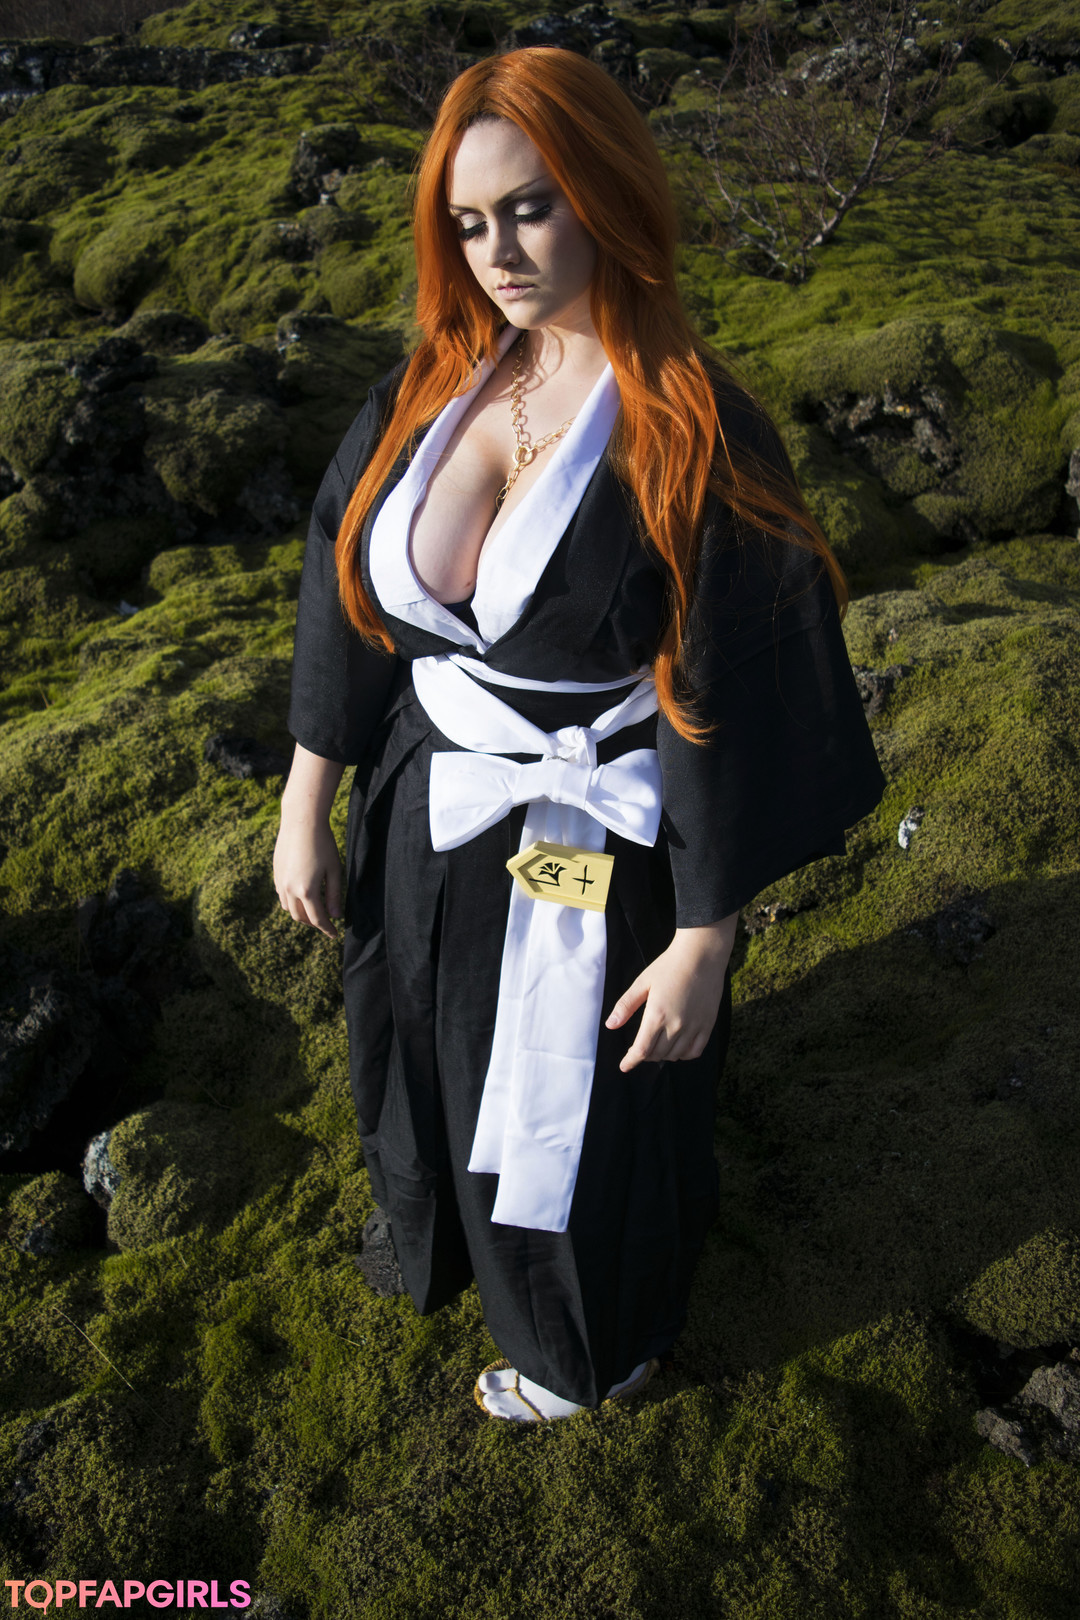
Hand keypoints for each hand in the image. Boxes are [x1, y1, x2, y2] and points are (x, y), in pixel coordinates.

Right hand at [273, 814, 343, 939]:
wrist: (301, 822)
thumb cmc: (323, 844)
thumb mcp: (334, 870)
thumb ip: (334, 894)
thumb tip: (335, 915)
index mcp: (307, 891)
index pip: (317, 919)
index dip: (327, 929)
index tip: (335, 935)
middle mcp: (290, 890)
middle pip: (300, 917)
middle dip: (314, 924)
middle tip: (325, 923)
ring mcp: (280, 882)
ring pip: (288, 908)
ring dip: (301, 914)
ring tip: (313, 912)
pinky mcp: (276, 873)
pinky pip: (282, 896)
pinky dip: (291, 903)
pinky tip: (301, 897)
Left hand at [605, 914, 737, 1072]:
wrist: (701, 955)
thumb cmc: (669, 966)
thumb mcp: (643, 982)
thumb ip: (626, 1005)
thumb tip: (611, 1025)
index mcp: (656, 1015)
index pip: (641, 1050)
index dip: (631, 1061)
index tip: (624, 1066)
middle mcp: (676, 1025)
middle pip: (657, 1054)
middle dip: (644, 1055)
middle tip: (639, 1049)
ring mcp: (694, 1027)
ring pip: (675, 1055)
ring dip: (662, 1055)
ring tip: (656, 1047)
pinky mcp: (707, 1025)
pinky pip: (695, 1051)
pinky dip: (683, 1055)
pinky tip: (677, 1049)